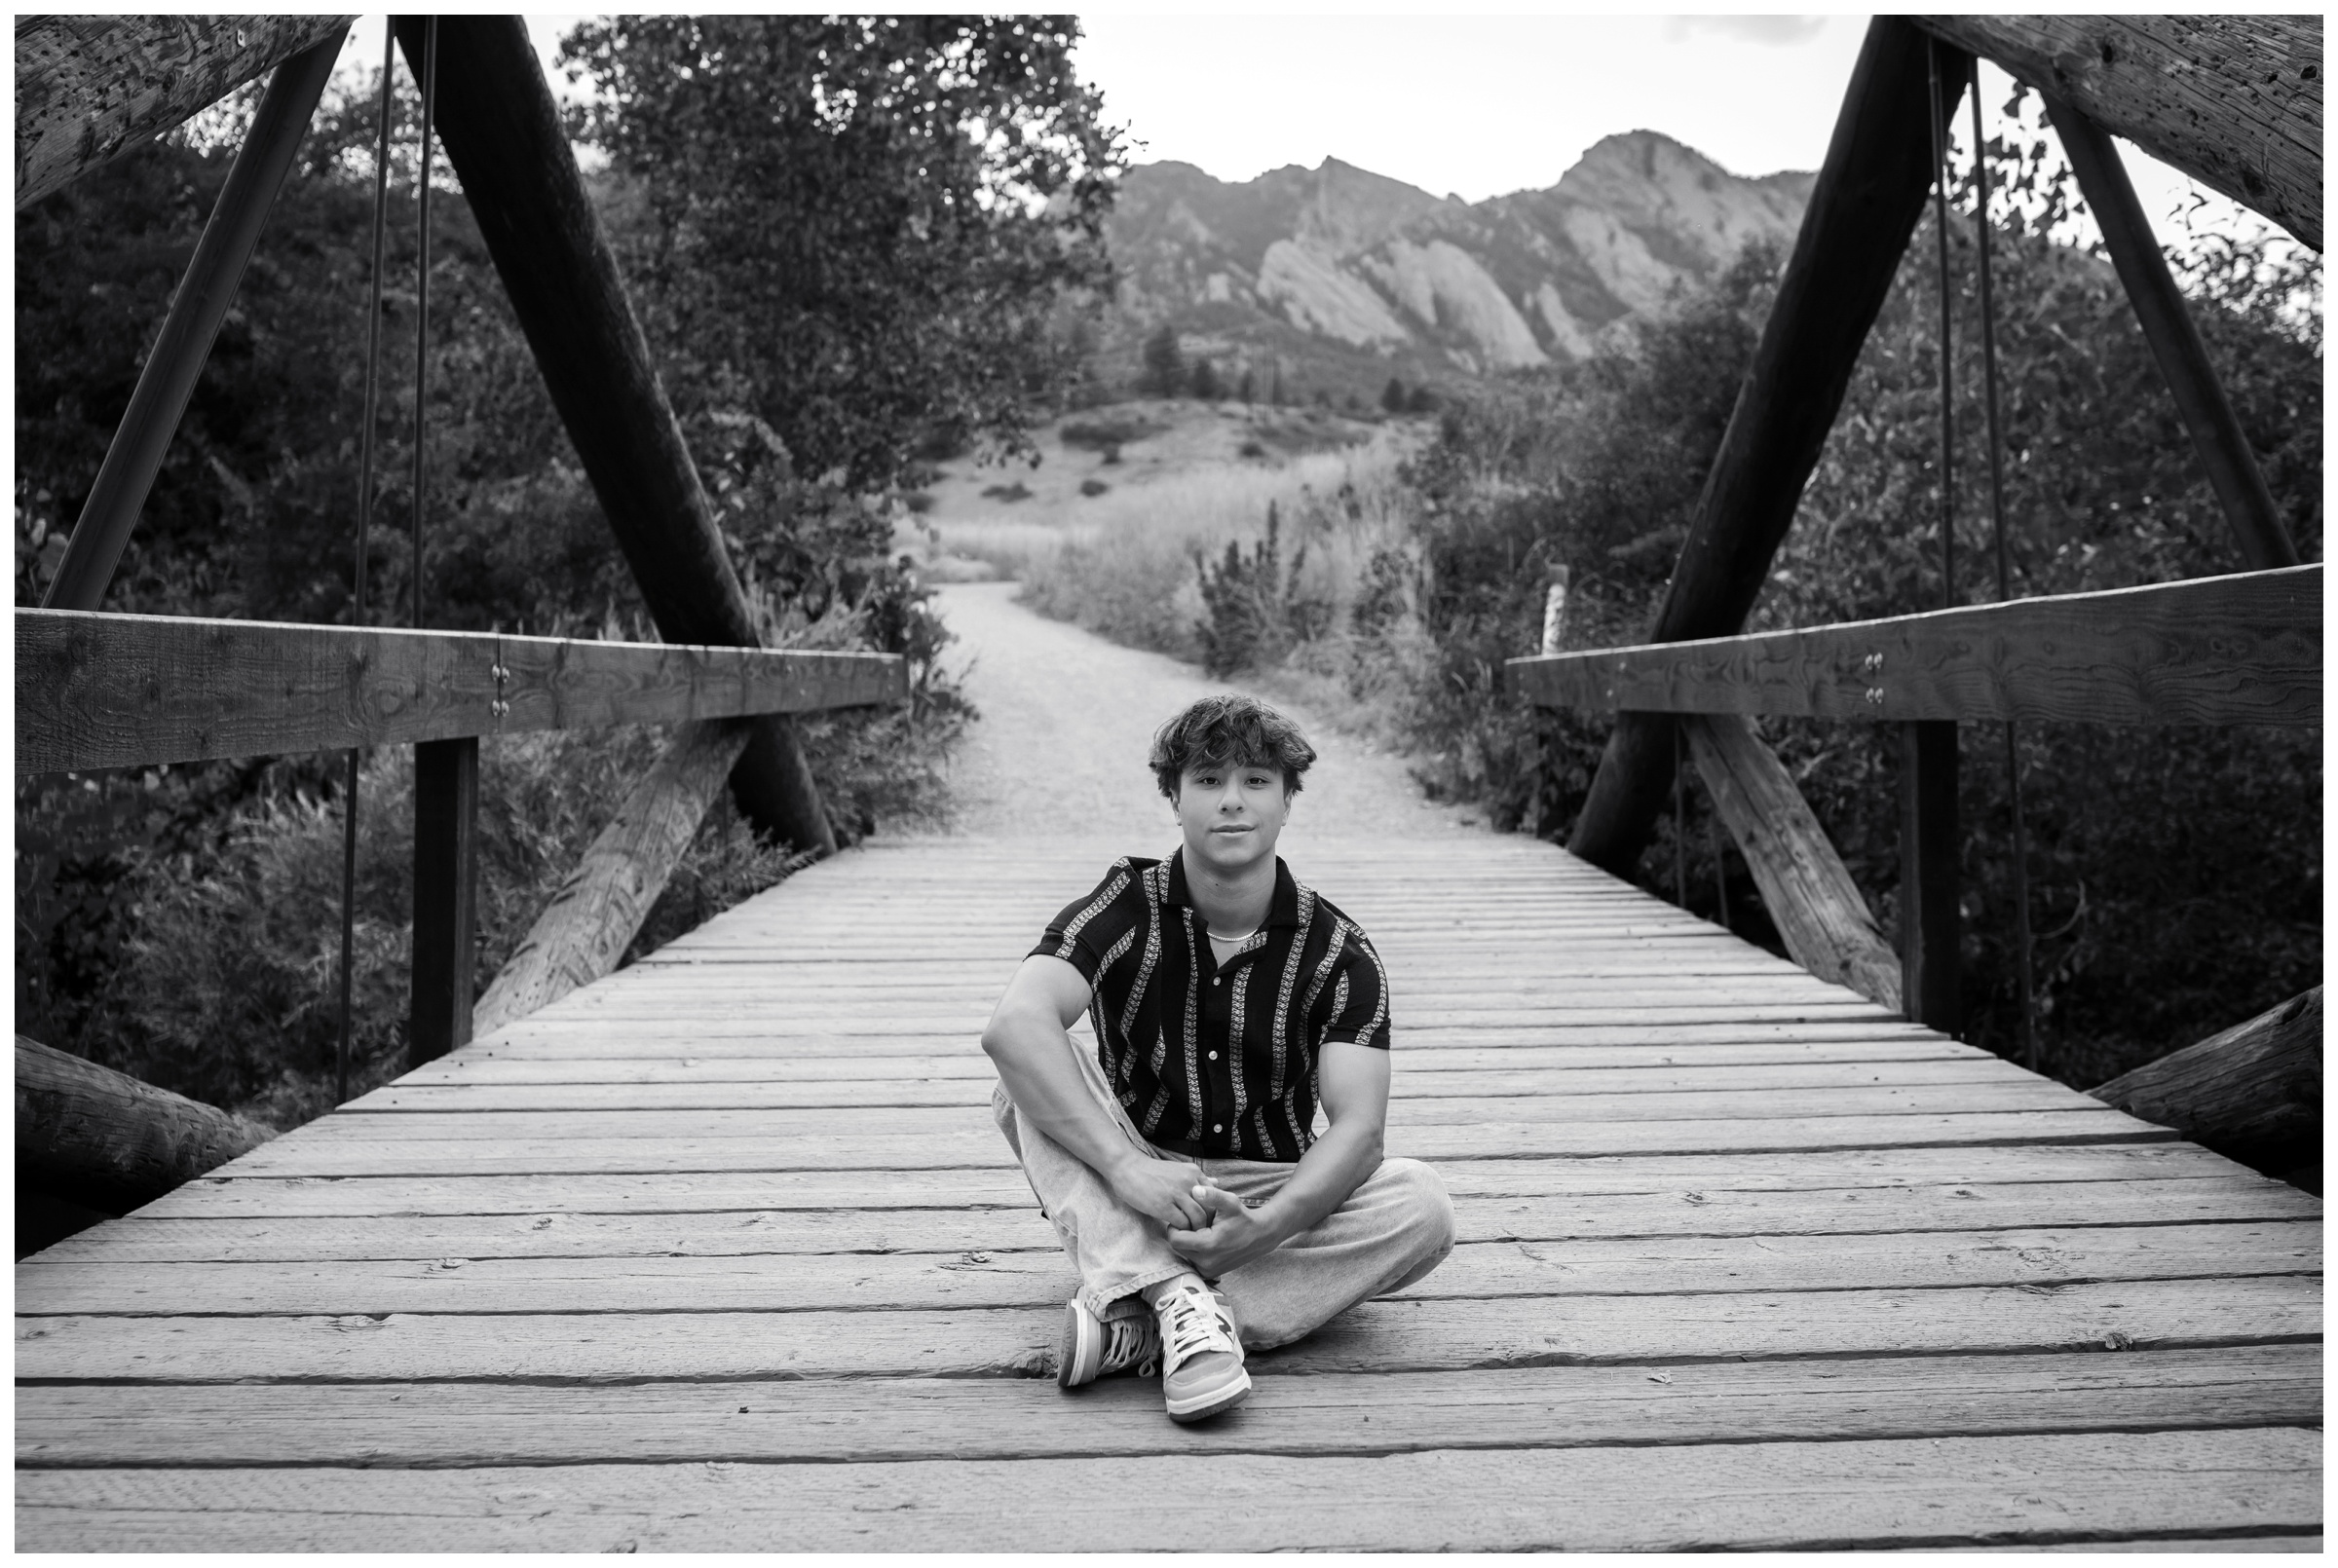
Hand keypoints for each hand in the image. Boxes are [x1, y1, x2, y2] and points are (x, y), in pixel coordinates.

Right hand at [1107, 1155, 1211, 1228]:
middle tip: (1199, 1231)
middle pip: (1209, 1209)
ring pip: (1198, 1218)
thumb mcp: (1179, 1170)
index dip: (1212, 1211)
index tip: (1205, 1219)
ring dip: (1195, 1229)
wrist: (1127, 1168)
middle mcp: (1189, 1181)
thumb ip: (1197, 1179)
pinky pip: (1182, 1223)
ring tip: (1188, 1233)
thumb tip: (1216, 1183)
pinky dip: (1182, 1230)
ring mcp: (1176, 1193)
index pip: (1214, 1196)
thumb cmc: (1152, 1172)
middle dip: (1206, 1223)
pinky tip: (1175, 1230)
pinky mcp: (1163, 1205)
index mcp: (1194, 1173)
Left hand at [1169, 1184, 1285, 1275]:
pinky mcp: (1211, 1274)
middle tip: (1193, 1223)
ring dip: (1188, 1243)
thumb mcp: (1230, 1202)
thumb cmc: (1243, 1217)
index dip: (1175, 1227)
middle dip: (1181, 1234)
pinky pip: (1192, 1261)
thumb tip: (1195, 1189)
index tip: (1185, 1217)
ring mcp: (1208, 1270)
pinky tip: (1205, 1240)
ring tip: (1201, 1231)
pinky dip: (1195, 1251)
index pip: (1175, 1239)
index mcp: (1208, 1245)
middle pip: (1177, 1247)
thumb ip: (1212, 1195)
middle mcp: (1206, 1262)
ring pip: (1184, 1254)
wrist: (1261, 1236)